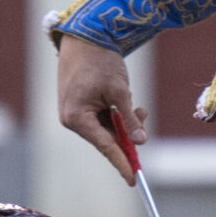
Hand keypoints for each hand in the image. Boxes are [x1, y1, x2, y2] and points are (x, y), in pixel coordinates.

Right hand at [56, 35, 144, 184]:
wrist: (85, 37)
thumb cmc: (100, 61)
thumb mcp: (119, 91)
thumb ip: (129, 119)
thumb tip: (141, 141)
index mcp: (77, 117)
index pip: (104, 146)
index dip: (121, 162)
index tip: (133, 179)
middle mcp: (72, 120)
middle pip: (106, 140)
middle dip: (127, 133)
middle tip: (143, 116)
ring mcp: (74, 114)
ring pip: (106, 130)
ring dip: (124, 122)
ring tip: (135, 104)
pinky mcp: (80, 108)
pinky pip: (102, 121)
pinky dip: (116, 115)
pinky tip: (125, 101)